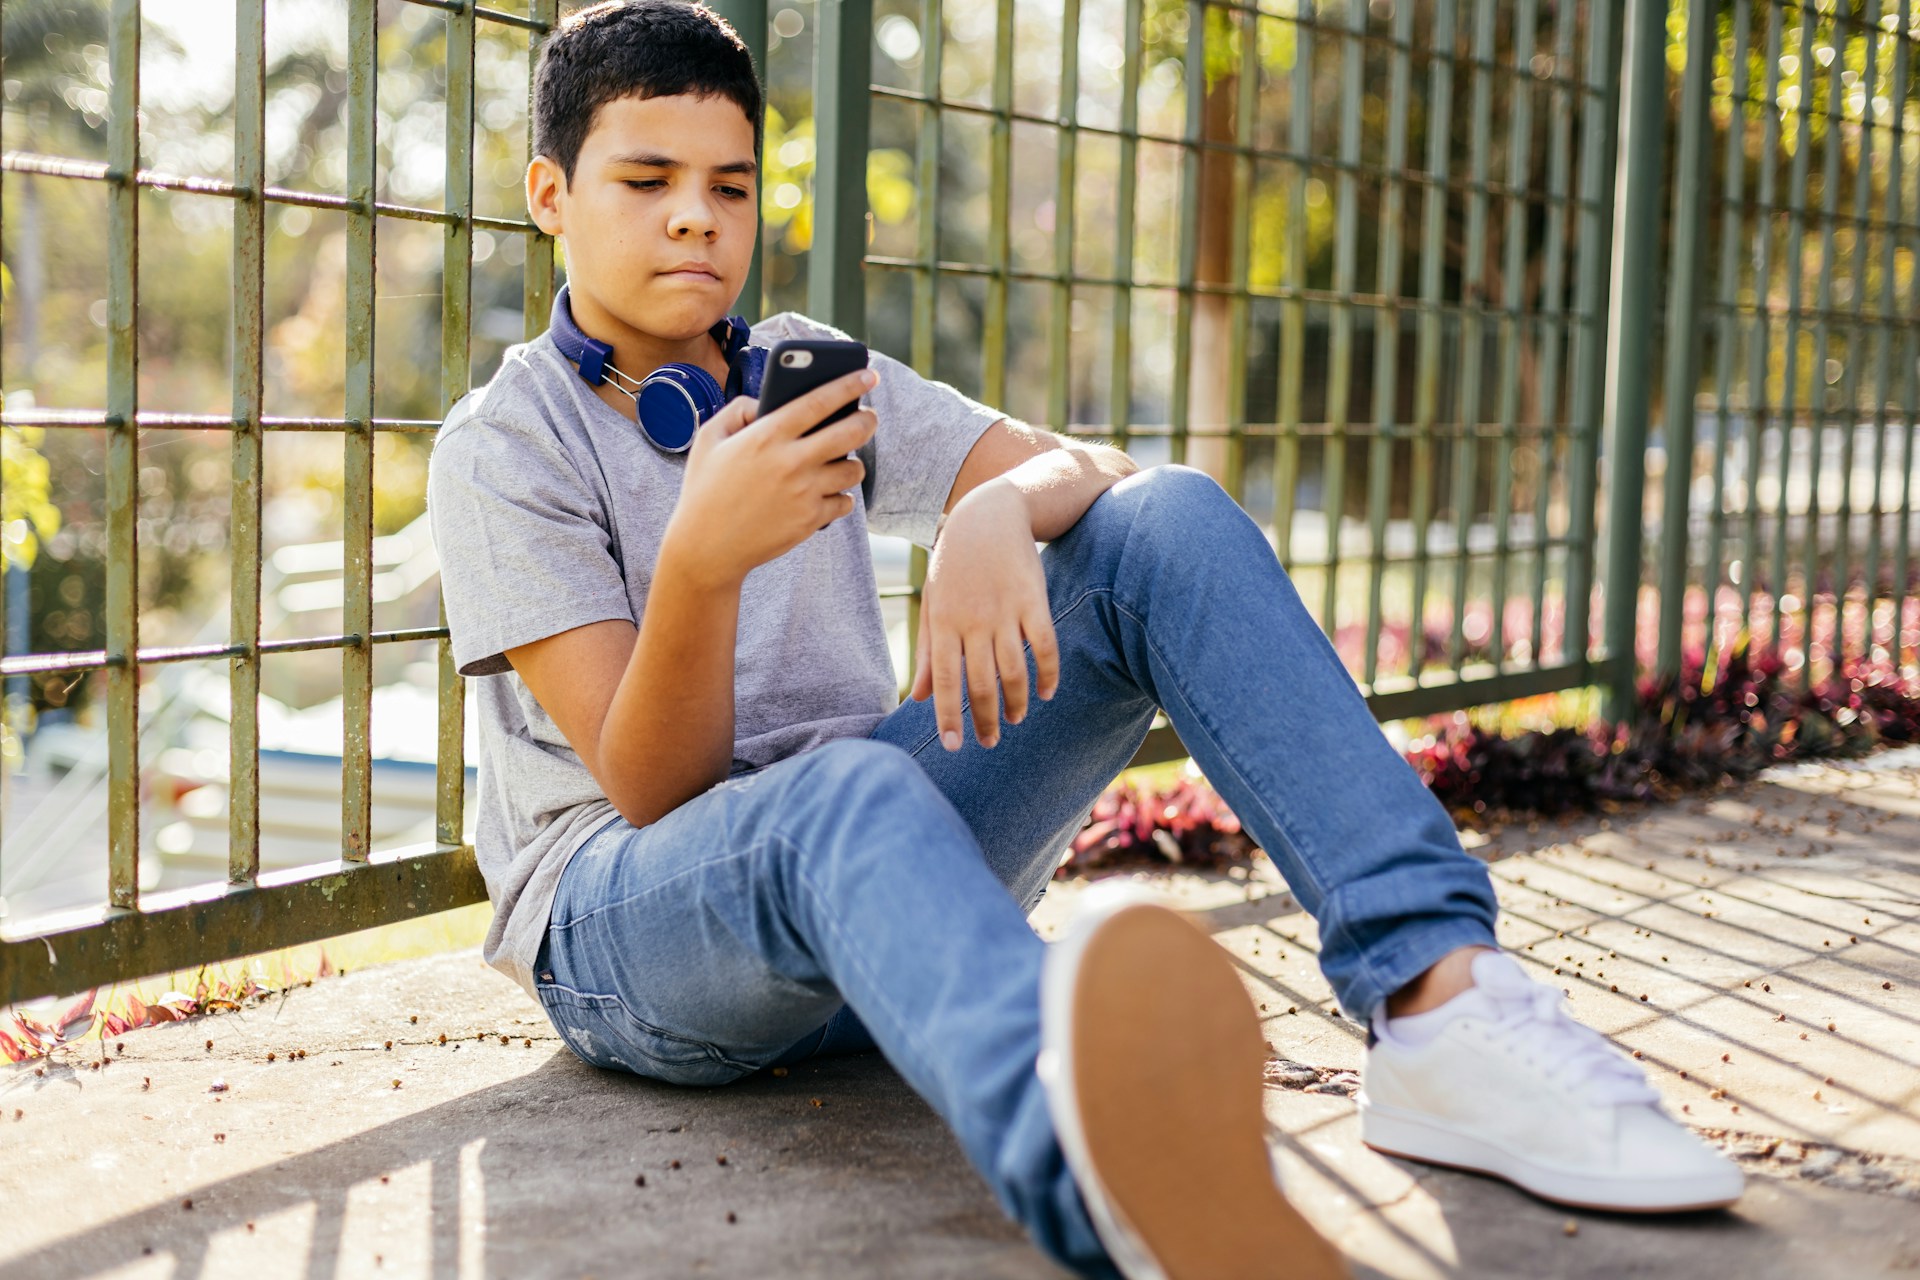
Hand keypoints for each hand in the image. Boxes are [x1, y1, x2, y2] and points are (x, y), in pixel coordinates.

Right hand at [663, 366, 878, 586]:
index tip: (869, 375)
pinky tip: (829, 493)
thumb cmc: (704, 490)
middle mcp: (791, 461)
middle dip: (867, 420)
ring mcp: (805, 493)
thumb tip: (764, 401)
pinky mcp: (811, 520)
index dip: (849, 384)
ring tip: (842, 460)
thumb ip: (737, 410)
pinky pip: (845, 503)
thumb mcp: (709, 440)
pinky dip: (840, 497)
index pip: (820, 401)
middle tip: (869, 416)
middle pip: (851, 432)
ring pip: (854, 470)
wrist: (706, 548)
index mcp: (767, 435)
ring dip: (853, 463)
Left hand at [909, 480, 1059, 748]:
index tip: (954, 746)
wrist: (988, 515)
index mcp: (943, 622)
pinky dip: (1048, 673)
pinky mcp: (1034, 601)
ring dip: (1017, 702)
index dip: (949, 717)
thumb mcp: (934, 603)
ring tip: (1016, 719)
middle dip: (986, 720)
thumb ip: (929, 652)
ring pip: (1013, 671)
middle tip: (990, 743)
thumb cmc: (955, 565)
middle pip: (981, 684)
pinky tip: (1046, 692)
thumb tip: (918, 698)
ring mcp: (1005, 611)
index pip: (945, 681)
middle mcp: (973, 620)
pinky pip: (1045, 646)